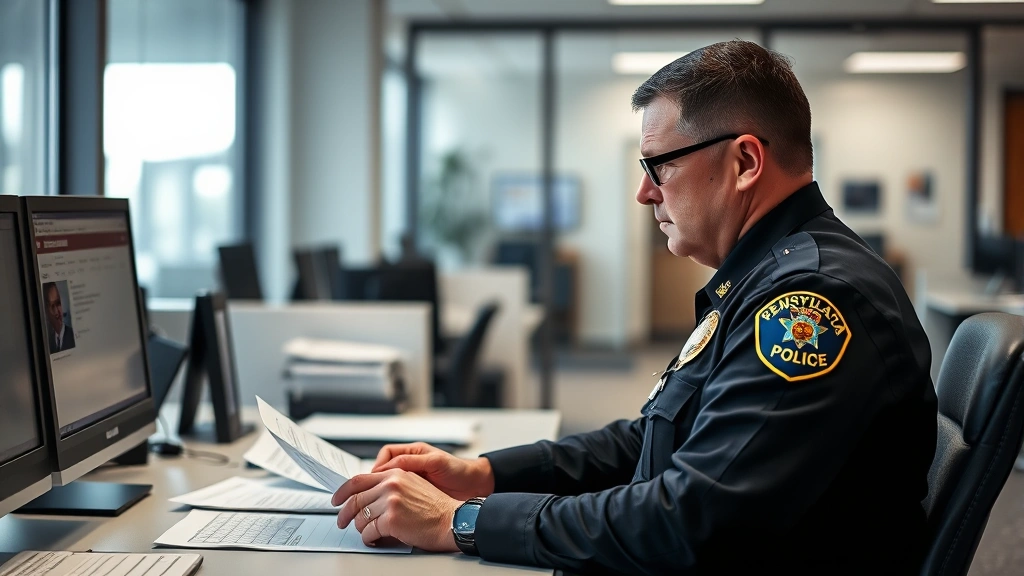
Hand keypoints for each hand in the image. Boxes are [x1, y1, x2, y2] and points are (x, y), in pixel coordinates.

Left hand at [333, 469, 460, 551]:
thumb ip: (391, 485)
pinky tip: (374, 539)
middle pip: (355, 499)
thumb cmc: (435, 508)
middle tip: (342, 521)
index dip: (343, 491)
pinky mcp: (392, 519)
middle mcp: (391, 484)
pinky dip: (369, 538)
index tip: (337, 500)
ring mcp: (391, 501)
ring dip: (360, 528)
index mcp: (395, 474)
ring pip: (360, 517)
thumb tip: (368, 495)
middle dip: (345, 513)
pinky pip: (369, 531)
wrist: (451, 520)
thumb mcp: (413, 485)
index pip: (359, 480)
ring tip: (367, 532)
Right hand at [372, 442, 494, 499]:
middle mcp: (411, 465)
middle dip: (375, 481)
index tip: (374, 478)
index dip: (378, 465)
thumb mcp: (435, 462)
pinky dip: (393, 502)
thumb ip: (412, 462)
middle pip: (384, 470)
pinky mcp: (416, 494)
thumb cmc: (459, 470)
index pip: (387, 454)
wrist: (476, 485)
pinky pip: (398, 496)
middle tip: (371, 492)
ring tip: (379, 501)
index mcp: (413, 453)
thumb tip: (389, 467)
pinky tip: (391, 508)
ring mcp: (413, 480)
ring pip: (389, 484)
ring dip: (383, 492)